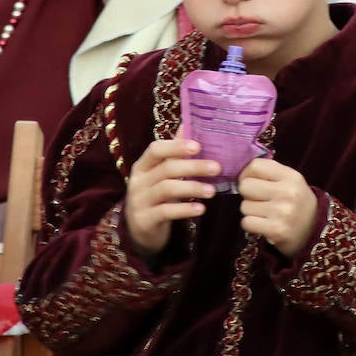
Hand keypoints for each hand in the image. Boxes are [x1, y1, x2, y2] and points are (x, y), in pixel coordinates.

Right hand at [125, 139, 217, 257]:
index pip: (155, 149)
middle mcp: (138, 181)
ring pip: (167, 189)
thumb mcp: (160, 174)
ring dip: (192, 188)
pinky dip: (185, 209)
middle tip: (217, 168)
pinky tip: (201, 208)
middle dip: (193, 167)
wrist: (140, 231)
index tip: (198, 146)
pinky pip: (166, 211)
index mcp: (143, 166)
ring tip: (212, 191)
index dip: (176, 146)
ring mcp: (139, 201)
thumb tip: (188, 124)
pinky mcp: (145, 220)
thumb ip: (173, 153)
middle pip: (166, 169)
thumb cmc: (155, 197)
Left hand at [237, 158, 317, 257]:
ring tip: (265, 214)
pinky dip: (251, 225)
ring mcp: (282, 212)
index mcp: (291, 176)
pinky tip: (263, 225)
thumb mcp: (290, 181)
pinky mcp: (276, 230)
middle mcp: (288, 192)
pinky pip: (246, 222)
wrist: (315, 231)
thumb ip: (269, 172)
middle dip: (248, 195)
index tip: (251, 182)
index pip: (255, 166)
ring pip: (244, 206)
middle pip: (245, 186)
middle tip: (259, 200)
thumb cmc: (296, 203)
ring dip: (250, 212)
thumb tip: (241, 172)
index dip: (247, 174)